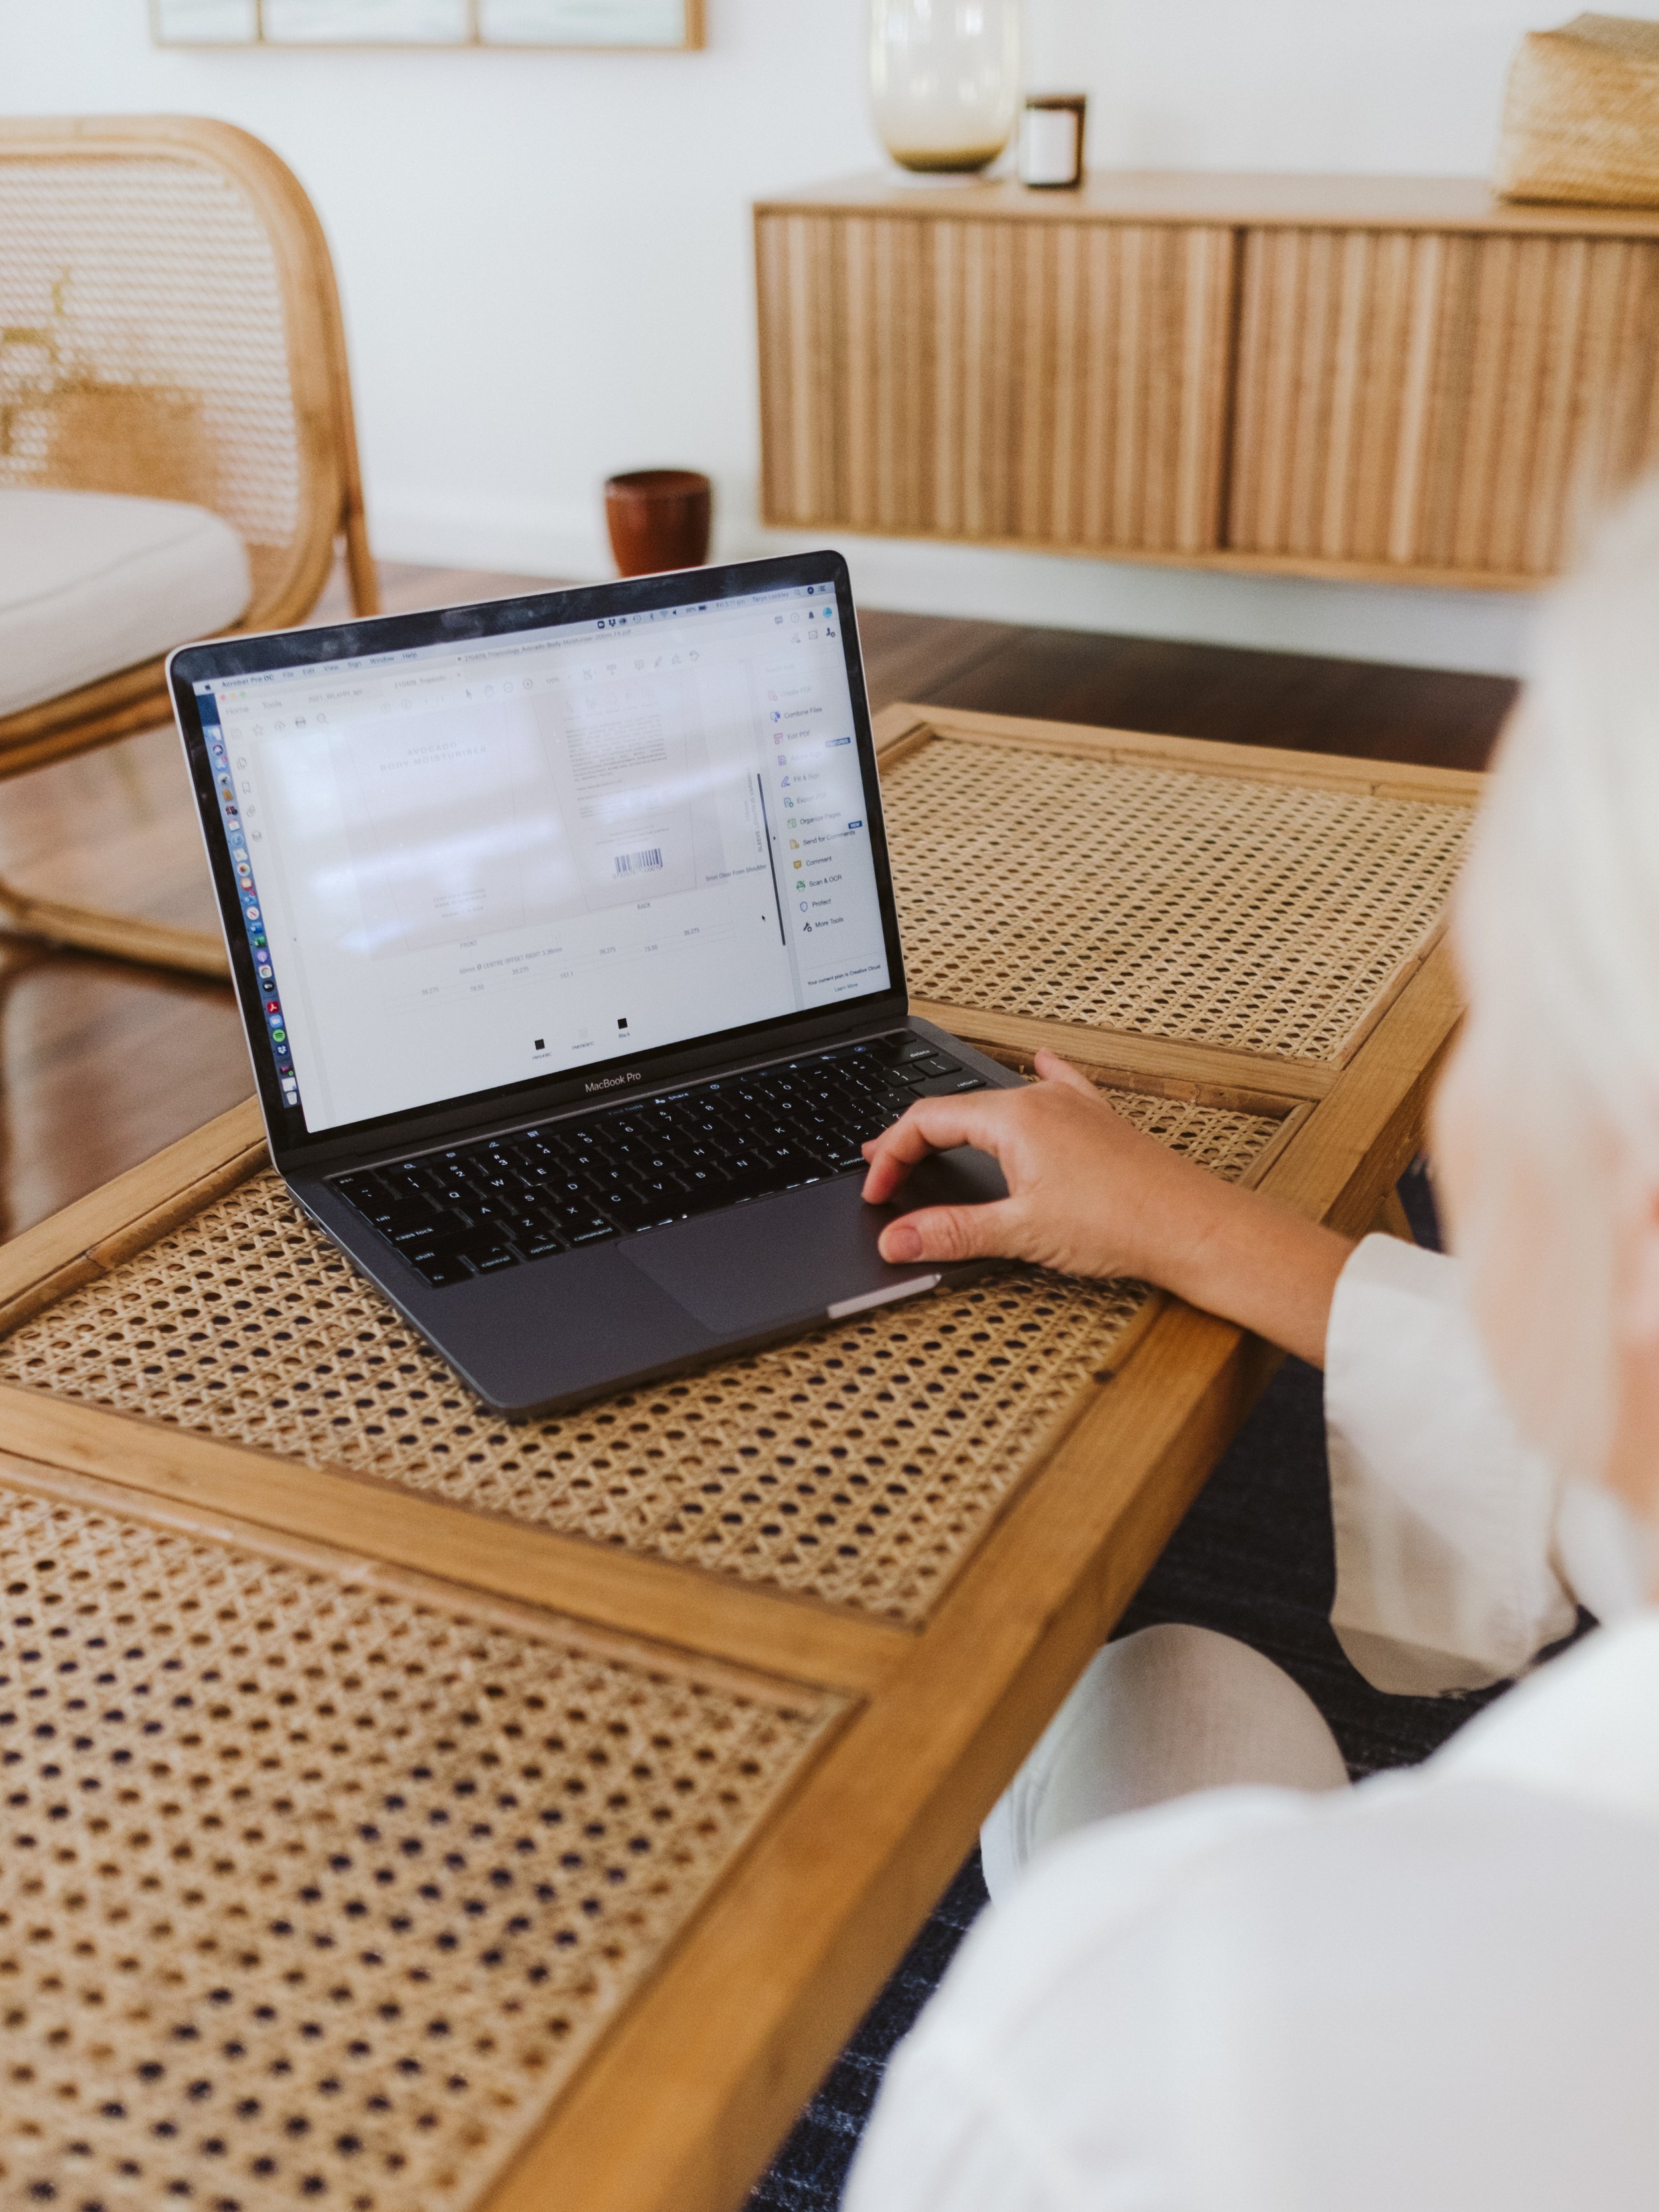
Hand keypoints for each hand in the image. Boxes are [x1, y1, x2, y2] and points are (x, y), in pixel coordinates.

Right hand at [860, 1050, 1353, 1366]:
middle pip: (957, 1108)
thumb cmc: (1122, 1223)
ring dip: (961, 1119)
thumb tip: (896, 1238)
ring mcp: (1074, 1107)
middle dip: (914, 1138)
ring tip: (935, 1133)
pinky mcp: (1100, 1123)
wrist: (1193, 1225)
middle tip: (885, 1165)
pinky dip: (1037, 1079)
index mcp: (1014, 1117)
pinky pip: (1059, 1087)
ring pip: (1000, 1100)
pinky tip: (1042, 1063)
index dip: (891, 1155)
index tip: (877, 1190)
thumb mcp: (1020, 1232)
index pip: (926, 1120)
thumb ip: (951, 1233)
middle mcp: (1042, 1100)